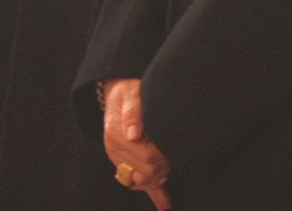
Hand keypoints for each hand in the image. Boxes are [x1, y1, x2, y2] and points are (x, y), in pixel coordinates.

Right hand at [102, 78, 172, 208]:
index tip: (172, 145)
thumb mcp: (131, 93)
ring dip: (160, 176)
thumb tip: (134, 134)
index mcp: (116, 135)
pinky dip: (155, 196)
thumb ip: (134, 111)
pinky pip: (140, 184)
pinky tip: (166, 205)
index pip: (146, 157)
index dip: (163, 154)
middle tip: (176, 152)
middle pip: (147, 172)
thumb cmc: (129, 92)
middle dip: (164, 164)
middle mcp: (115, 152)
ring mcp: (120, 161)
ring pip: (144, 181)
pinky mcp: (126, 166)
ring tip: (171, 166)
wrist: (118, 94)